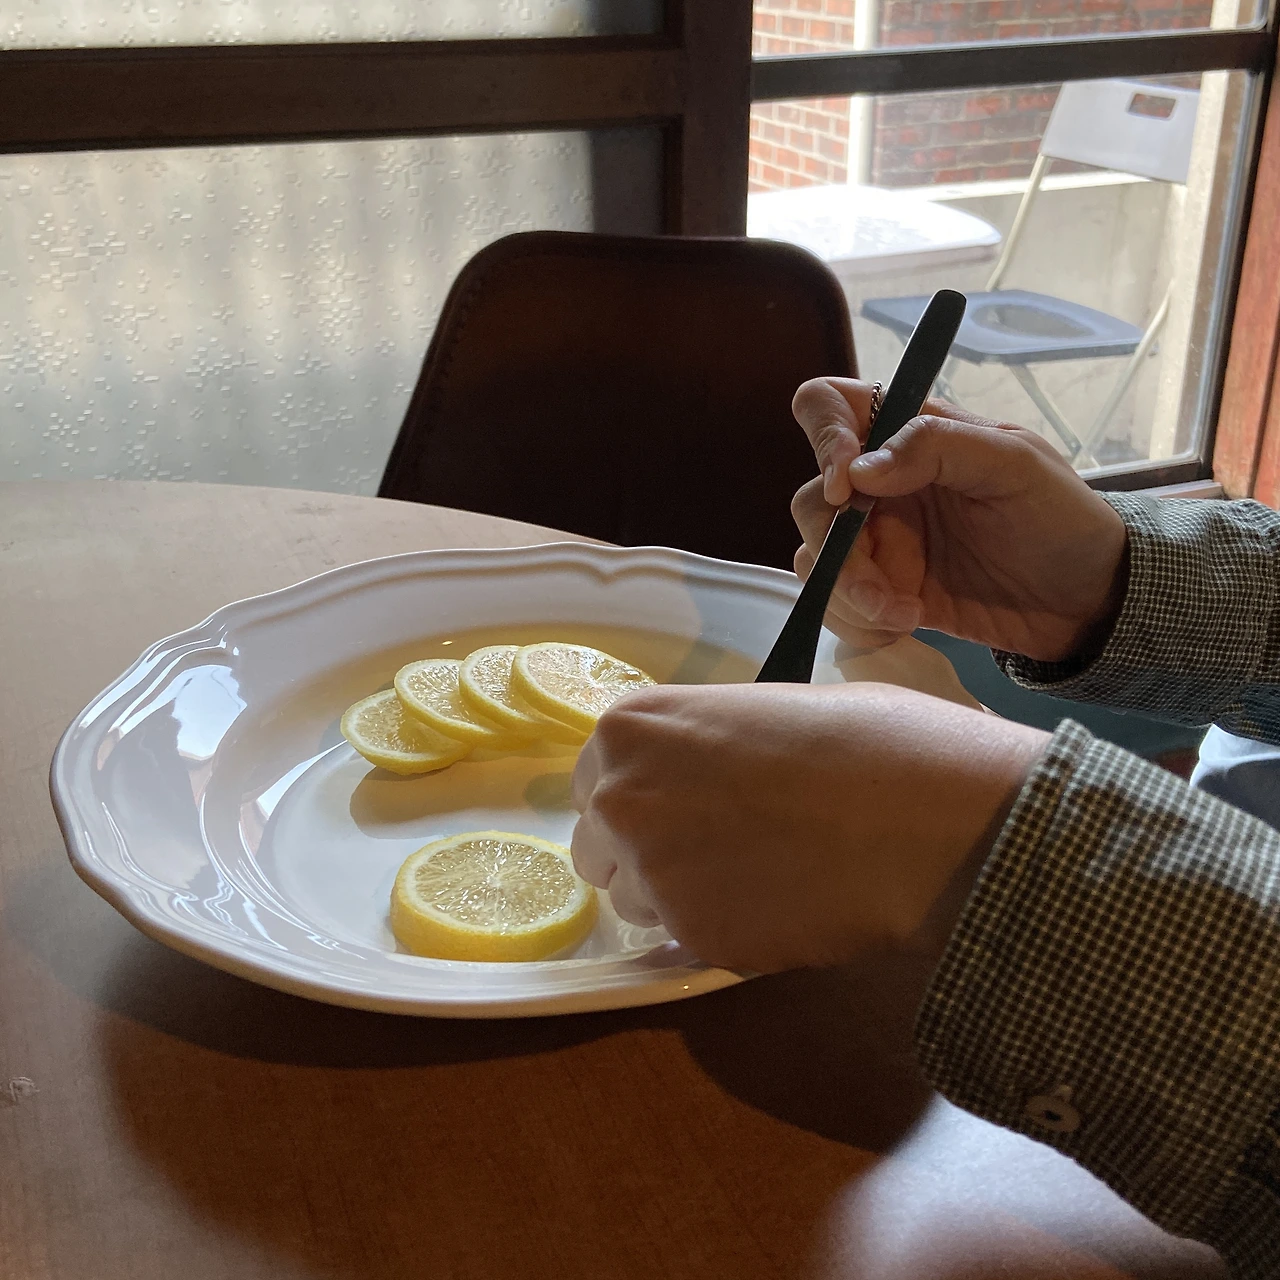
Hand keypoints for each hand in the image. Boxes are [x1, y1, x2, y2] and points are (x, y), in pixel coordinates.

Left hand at [570, 682, 1047, 973]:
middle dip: (646, 852)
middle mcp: (620, 799)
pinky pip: (692, 940)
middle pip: (601, 847)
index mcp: (631, 727)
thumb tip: (701, 780)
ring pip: (639, 902)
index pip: (596, 781)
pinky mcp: (695, 938)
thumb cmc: (863, 739)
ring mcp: (651, 873)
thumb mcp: (761, 713)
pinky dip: (729, 931)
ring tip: (764, 874)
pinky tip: (788, 903)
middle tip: (721, 847)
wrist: (924, 812)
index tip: (683, 805)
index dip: (643, 797)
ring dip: (682, 896)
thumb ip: (701, 748)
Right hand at [790, 379, 1128, 661]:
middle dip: (836, 544)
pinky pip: (837, 600)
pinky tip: (906, 621)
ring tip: (903, 610)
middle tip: (877, 578)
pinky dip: (857, 617)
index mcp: (912, 434)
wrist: (1088, 603)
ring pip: (816, 555)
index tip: (847, 487)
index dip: (822, 438)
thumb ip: (939, 448)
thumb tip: (859, 470)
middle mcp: (883, 483)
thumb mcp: (1015, 465)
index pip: (829, 406)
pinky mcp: (884, 590)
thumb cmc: (1063, 519)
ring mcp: (880, 540)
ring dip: (849, 589)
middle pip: (812, 498)